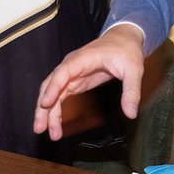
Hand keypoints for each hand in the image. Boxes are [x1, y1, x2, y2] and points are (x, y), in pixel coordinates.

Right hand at [33, 24, 143, 139]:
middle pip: (50, 86)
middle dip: (43, 107)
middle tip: (40, 129)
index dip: (52, 88)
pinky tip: (55, 126)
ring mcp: (70, 75)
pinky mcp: (73, 82)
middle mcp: (70, 66)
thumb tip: (131, 114)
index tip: (45, 104)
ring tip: (51, 134)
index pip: (62, 73)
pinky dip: (55, 111)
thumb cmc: (126, 51)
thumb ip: (131, 91)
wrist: (123, 39)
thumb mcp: (134, 69)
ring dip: (48, 113)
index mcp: (81, 59)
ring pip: (52, 94)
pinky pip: (59, 97)